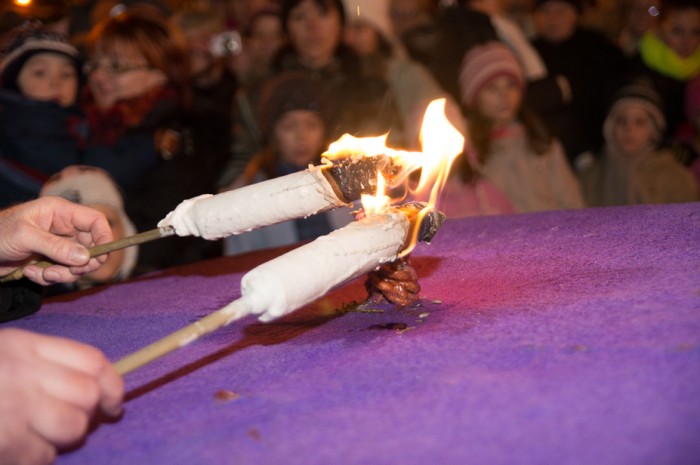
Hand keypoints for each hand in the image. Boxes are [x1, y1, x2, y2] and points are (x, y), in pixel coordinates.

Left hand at [0, 197, 112, 284]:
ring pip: (77, 264)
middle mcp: (63, 228)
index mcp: (60, 212)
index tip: (103, 257)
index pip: (95, 221)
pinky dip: (48, 277)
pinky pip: (62, 273)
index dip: (104, 237)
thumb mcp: (26, 236)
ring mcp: (57, 246)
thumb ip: (56, 247)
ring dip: (62, 273)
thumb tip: (85, 258)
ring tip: (42, 273)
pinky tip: (29, 273)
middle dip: (82, 263)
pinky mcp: (49, 261)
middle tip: (73, 271)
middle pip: (91, 246)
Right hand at [0, 328, 123, 464]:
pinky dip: (33, 457)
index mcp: (24, 346)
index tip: (113, 402)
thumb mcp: (5, 354)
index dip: (112, 385)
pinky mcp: (4, 444)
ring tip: (34, 434)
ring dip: (61, 438)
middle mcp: (21, 374)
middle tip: (66, 422)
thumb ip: (47, 364)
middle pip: (87, 396)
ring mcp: (11, 410)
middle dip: (87, 414)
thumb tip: (99, 393)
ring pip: (72, 429)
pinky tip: (11, 448)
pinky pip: (42, 457)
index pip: (92, 361)